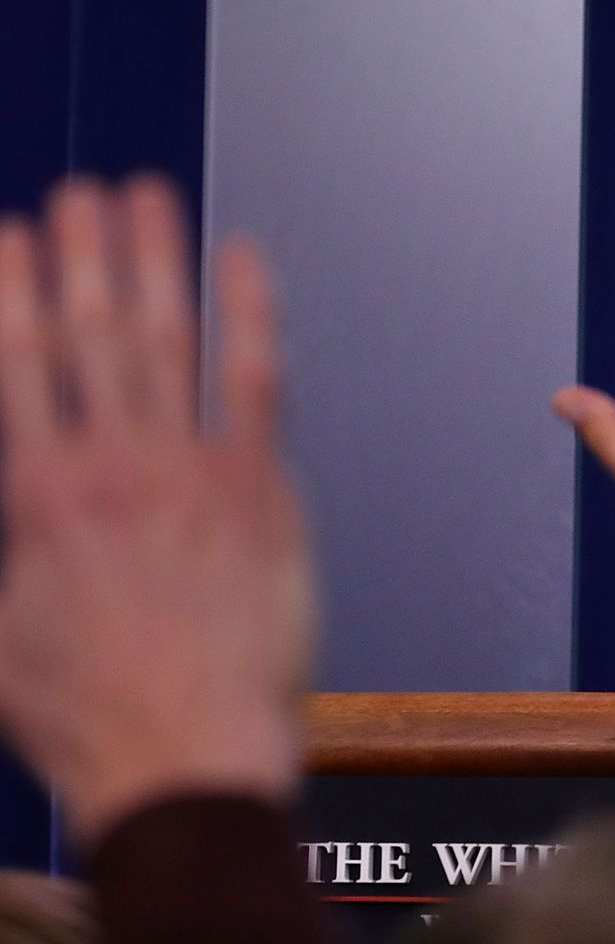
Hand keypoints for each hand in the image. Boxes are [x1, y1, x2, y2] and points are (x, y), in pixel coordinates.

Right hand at [0, 177, 311, 845]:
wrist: (186, 750)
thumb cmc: (94, 715)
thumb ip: (6, 563)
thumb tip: (15, 525)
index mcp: (37, 496)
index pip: (15, 364)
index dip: (10, 290)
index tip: (9, 237)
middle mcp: (111, 467)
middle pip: (90, 333)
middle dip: (84, 255)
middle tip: (81, 194)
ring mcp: (190, 471)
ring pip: (168, 340)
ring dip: (157, 261)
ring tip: (146, 199)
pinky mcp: (260, 491)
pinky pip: (257, 381)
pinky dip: (254, 313)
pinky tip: (249, 262)